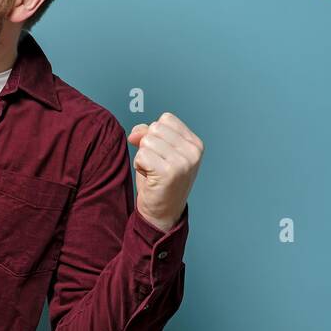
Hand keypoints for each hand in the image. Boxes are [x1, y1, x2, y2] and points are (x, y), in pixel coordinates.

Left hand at [126, 112, 203, 231]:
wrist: (162, 212)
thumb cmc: (159, 180)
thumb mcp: (158, 151)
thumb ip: (148, 134)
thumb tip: (134, 134)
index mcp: (195, 143)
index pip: (166, 119)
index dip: (154, 133)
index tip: (160, 153)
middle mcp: (193, 151)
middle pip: (155, 128)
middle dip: (147, 145)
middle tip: (155, 164)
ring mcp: (183, 162)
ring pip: (146, 141)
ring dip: (142, 156)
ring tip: (153, 171)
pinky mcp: (169, 172)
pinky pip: (141, 155)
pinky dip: (139, 166)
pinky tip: (150, 177)